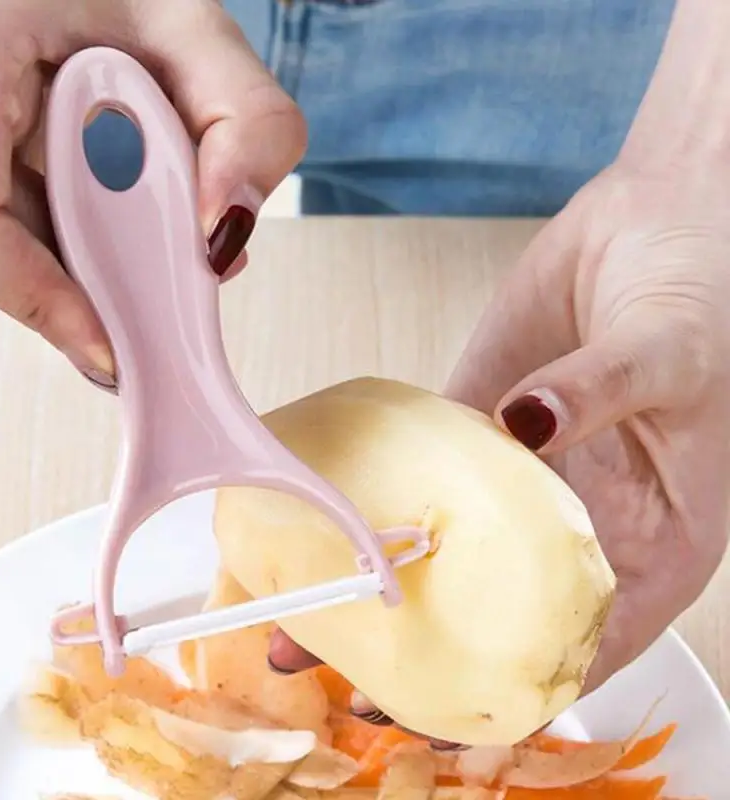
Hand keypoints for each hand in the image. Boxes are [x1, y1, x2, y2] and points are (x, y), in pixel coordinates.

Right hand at [0, 1, 304, 387]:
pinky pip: (13, 226)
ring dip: (84, 266)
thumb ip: (249, 124)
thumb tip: (223, 235)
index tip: (109, 348)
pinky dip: (79, 245)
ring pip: (0, 245)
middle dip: (76, 289)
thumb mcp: (204, 32)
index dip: (31, 299)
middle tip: (154, 303)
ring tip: (153, 238)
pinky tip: (128, 223)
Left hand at [268, 155, 729, 745]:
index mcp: (653, 541)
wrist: (656, 216)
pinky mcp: (477, 420)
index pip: (586, 644)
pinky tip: (322, 522)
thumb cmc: (701, 291)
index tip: (443, 721)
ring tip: (308, 616)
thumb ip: (603, 393)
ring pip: (447, 546)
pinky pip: (420, 466)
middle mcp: (578, 521)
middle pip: (499, 610)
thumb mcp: (672, 353)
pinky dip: (374, 498)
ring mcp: (520, 472)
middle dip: (425, 651)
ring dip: (382, 582)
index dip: (518, 690)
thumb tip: (528, 426)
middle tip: (343, 686)